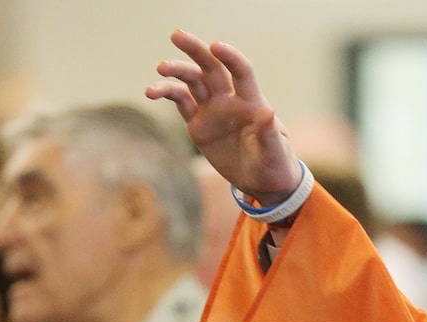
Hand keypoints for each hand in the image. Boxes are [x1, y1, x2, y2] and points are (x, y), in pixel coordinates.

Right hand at [146, 30, 300, 204]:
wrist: (261, 182)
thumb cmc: (275, 165)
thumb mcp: (276, 153)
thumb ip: (269, 133)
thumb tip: (267, 110)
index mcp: (251, 103)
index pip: (241, 72)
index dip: (230, 57)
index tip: (215, 46)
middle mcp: (230, 101)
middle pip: (212, 68)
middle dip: (196, 50)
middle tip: (177, 34)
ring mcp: (212, 111)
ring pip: (193, 82)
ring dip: (177, 72)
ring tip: (160, 68)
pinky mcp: (198, 124)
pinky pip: (181, 103)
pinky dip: (167, 93)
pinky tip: (150, 91)